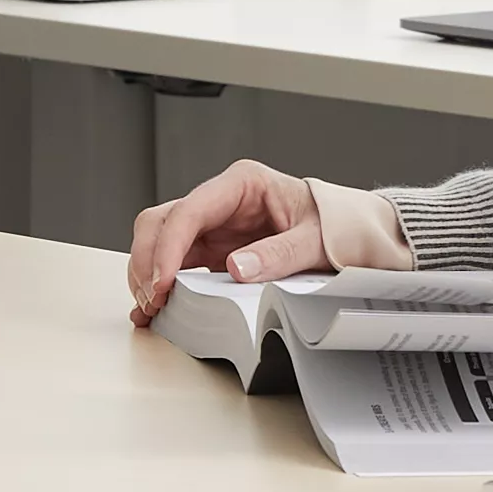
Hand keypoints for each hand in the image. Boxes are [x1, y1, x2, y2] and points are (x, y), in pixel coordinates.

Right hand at [126, 159, 346, 322]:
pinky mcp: (211, 250)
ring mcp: (212, 225)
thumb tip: (237, 269)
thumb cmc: (332, 225)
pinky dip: (158, 283)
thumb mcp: (314, 240)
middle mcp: (219, 201)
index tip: (163, 280)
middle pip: (162, 221)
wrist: (346, 232)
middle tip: (152, 298)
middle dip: (148, 259)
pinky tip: (152, 307)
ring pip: (159, 240)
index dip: (169, 246)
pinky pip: (173, 262)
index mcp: (242, 183)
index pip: (189, 210)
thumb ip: (279, 254)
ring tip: (150, 307)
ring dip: (147, 272)